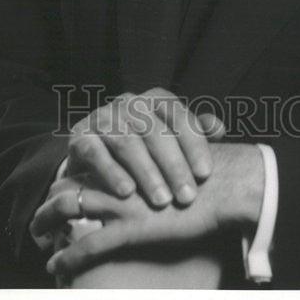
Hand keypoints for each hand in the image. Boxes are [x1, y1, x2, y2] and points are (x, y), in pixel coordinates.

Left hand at [33, 143, 263, 280]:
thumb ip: (170, 155)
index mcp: (132, 153)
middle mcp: (123, 171)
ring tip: (36, 232)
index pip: (93, 158)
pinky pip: (88, 244)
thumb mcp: (185, 155)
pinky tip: (55, 266)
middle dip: (54, 196)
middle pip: (75, 178)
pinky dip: (68, 258)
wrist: (231, 185)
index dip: (76, 174)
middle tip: (41, 214)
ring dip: (49, 221)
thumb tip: (170, 154)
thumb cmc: (215, 173)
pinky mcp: (131, 227)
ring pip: (71, 206)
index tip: (63, 186)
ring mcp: (124, 199)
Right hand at [65, 87, 224, 206]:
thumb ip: (196, 133)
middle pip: (155, 132)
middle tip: (187, 196)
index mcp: (155, 99)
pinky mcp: (80, 136)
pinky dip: (112, 173)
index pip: (179, 116)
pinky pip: (97, 153)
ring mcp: (103, 117)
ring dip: (147, 173)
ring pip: (128, 143)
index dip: (194, 144)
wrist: (95, 156)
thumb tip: (219, 129)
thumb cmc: (144, 148)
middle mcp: (129, 102)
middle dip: (173, 166)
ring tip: (162, 201)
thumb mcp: (171, 139)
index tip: (205, 173)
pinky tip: (127, 193)